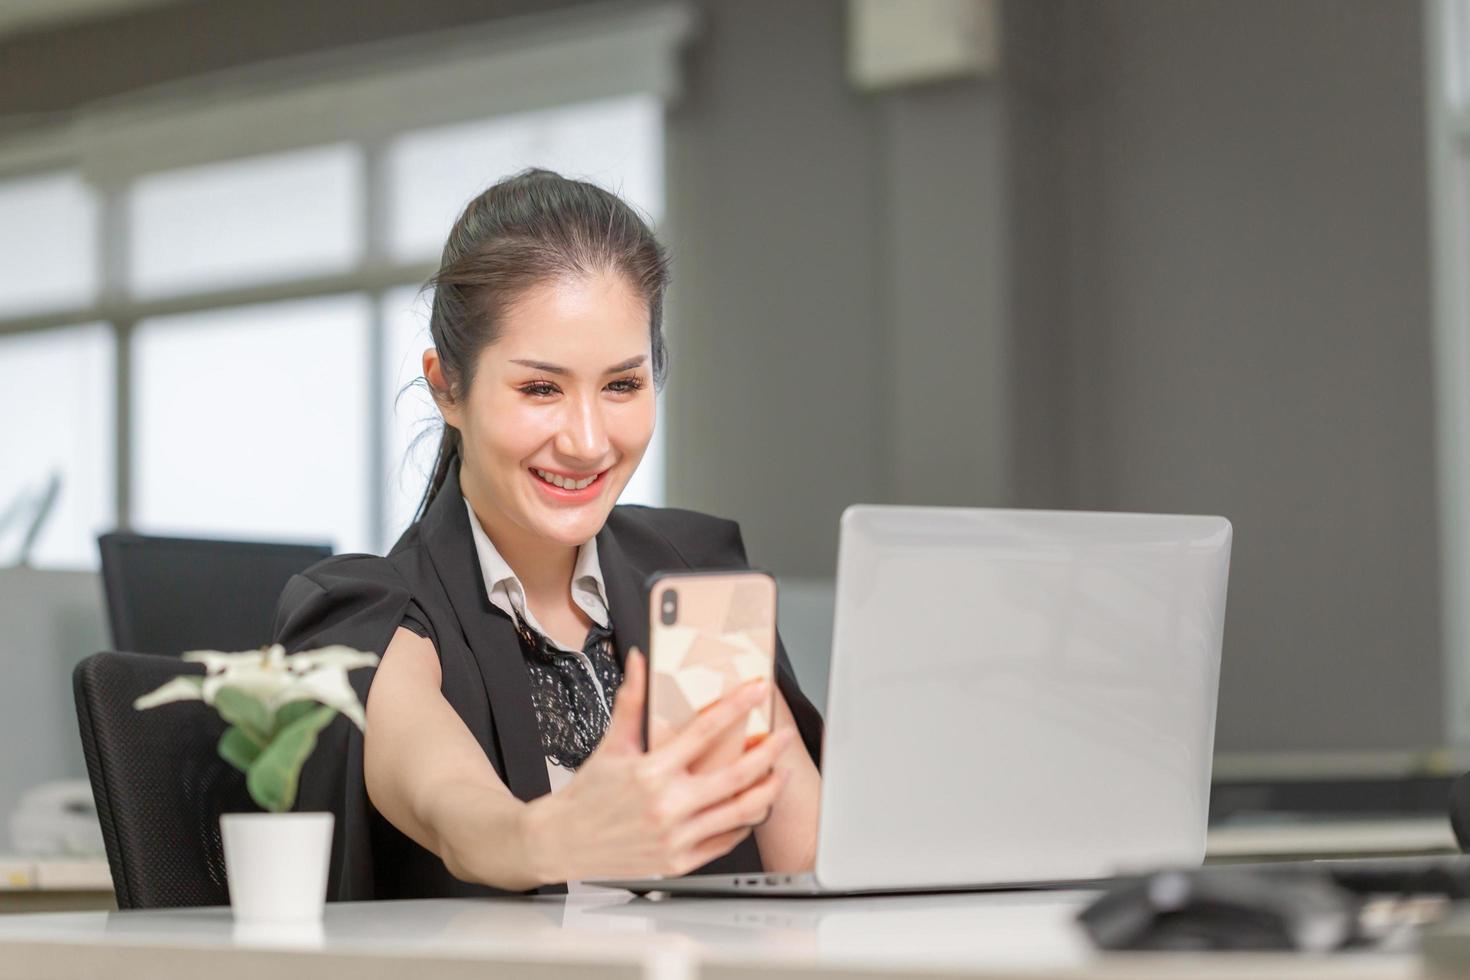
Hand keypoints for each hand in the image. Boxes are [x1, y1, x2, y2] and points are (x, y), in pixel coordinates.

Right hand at [520, 647, 793, 882]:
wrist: (562, 842)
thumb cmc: (588, 794)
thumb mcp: (612, 744)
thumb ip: (632, 700)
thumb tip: (639, 661)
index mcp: (652, 771)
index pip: (707, 730)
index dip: (738, 706)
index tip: (758, 690)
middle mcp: (667, 805)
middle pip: (737, 775)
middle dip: (770, 752)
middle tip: (784, 737)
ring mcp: (676, 837)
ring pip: (740, 812)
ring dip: (768, 790)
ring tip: (781, 773)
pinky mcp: (679, 861)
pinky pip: (726, 841)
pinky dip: (745, 822)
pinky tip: (752, 806)